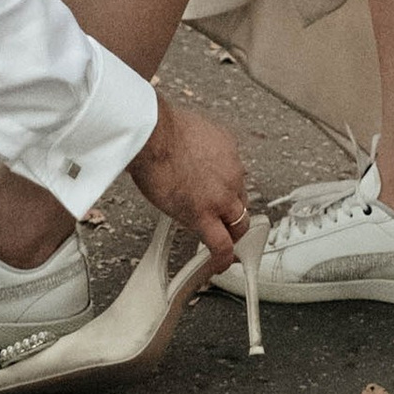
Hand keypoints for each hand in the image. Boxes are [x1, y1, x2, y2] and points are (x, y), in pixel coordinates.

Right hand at [128, 94, 250, 267]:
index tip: (220, 198)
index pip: (234, 175)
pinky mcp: (204, 216)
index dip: (226, 190)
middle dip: (234, 215)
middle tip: (226, 225)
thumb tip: (176, 154)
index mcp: (226, 148)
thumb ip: (191, 147)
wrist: (153, 135)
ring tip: (225, 247)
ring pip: (238, 224)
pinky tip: (218, 264)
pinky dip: (222, 258)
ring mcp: (221, 195)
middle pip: (241, 201)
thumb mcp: (187, 129)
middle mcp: (230, 171)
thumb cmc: (158, 129)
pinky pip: (221, 245)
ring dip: (232, 236)